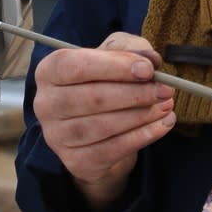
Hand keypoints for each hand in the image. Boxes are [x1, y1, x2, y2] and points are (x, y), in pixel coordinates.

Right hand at [33, 32, 175, 210]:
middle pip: (92, 98)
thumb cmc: (102, 81)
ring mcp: (57, 137)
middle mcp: (45, 104)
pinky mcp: (75, 161)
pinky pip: (112, 150)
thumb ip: (130, 49)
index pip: (75, 66)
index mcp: (48, 71)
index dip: (113, 67)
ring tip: (166, 105)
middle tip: (165, 89)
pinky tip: (162, 124)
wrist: (95, 128)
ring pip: (103, 126)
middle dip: (134, 93)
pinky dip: (142, 137)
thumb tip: (150, 59)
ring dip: (141, 115)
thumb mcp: (113, 55)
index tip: (147, 69)